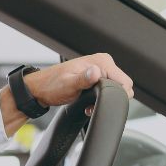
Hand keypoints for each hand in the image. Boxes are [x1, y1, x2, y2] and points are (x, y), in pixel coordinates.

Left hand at [0, 53, 133, 134]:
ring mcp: (100, 70)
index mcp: (101, 61)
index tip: (99, 101)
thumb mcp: (68, 84)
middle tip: (92, 103)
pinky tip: (88, 102)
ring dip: (104, 100)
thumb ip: (83, 79)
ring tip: (88, 103)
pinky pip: (108, 91)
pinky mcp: (96, 78)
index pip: (125, 82)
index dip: (116, 95)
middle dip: (110, 99)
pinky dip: (100, 99)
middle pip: (122, 87)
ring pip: (116, 90)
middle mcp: (103, 63)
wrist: (41, 88)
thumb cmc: (52, 85)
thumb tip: (95, 72)